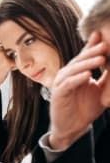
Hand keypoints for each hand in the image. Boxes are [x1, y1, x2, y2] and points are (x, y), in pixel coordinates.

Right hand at [48, 32, 108, 149]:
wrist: (72, 128)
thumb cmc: (84, 108)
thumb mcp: (99, 90)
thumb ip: (105, 77)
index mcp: (75, 72)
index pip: (84, 56)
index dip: (92, 46)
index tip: (102, 34)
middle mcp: (66, 75)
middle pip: (79, 61)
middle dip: (92, 52)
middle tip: (105, 44)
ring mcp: (60, 83)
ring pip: (74, 70)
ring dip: (87, 64)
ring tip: (101, 59)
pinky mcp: (58, 94)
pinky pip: (68, 84)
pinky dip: (77, 79)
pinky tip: (88, 75)